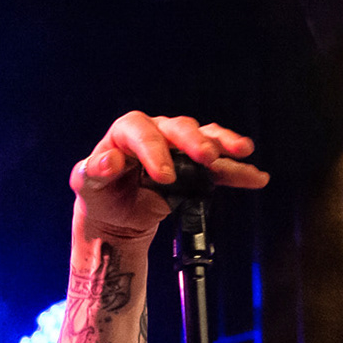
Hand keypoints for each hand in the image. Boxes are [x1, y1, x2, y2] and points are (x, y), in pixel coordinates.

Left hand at [71, 112, 269, 243]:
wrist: (116, 215)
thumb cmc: (99, 194)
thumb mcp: (87, 185)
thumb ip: (94, 172)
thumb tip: (108, 161)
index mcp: (125, 133)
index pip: (140, 130)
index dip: (154, 150)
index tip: (163, 175)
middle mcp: (155, 133)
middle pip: (178, 128)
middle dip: (194, 141)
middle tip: (207, 157)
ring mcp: (178, 148)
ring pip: (203, 137)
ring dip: (223, 144)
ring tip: (242, 152)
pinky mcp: (194, 165)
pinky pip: (219, 162)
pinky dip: (237, 169)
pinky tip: (255, 176)